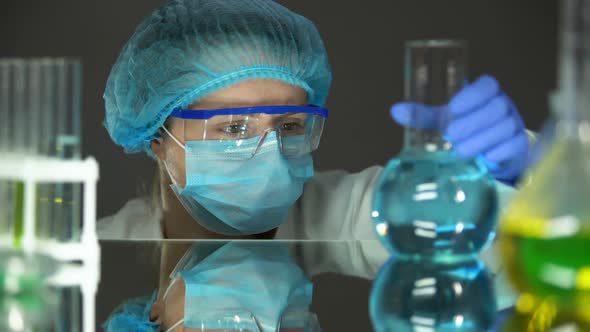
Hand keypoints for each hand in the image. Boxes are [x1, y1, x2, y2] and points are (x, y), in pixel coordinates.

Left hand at [391, 75, 528, 183]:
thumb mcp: (445, 120)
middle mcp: (503, 106)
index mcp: (485, 94)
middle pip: (497, 107)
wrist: (490, 153)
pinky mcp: (520, 144)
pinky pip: (516, 144)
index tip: (453, 108)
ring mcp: (514, 124)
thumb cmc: (466, 130)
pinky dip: (499, 152)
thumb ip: (424, 115)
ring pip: (505, 126)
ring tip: (461, 151)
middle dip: (473, 122)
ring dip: (481, 139)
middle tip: (451, 135)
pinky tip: (485, 159)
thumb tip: (396, 110)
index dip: (472, 95)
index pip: (487, 85)